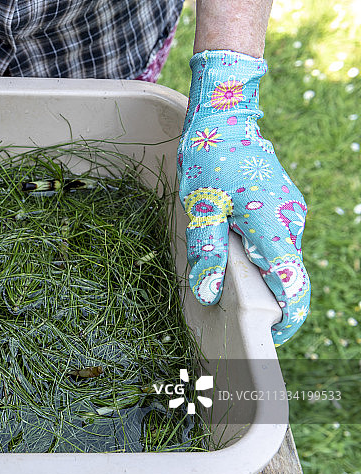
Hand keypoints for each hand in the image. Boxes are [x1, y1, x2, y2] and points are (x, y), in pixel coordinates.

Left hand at [178, 50, 309, 345]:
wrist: (225, 119)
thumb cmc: (210, 159)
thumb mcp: (200, 208)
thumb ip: (207, 252)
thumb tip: (210, 293)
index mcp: (273, 226)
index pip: (292, 283)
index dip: (288, 316)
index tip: (271, 335)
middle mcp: (290, 222)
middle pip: (285, 274)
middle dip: (264, 298)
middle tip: (230, 311)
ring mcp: (290, 212)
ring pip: (278, 257)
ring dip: (257, 274)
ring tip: (222, 275)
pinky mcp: (283, 206)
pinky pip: (273, 240)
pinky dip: (256, 254)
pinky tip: (228, 247)